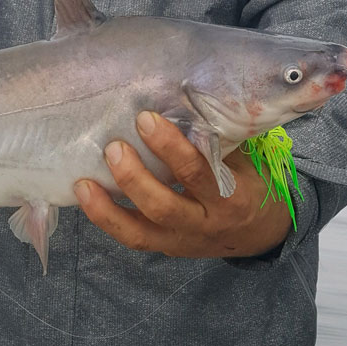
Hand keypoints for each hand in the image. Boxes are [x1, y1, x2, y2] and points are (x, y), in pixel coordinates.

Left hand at [74, 112, 291, 257]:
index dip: (170, 147)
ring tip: (84, 183)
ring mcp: (182, 241)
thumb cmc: (252, 185)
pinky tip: (87, 198)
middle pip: (164, 207)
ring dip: (109, 208)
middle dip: (135, 177)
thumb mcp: (245, 160)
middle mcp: (205, 224)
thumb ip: (216, 138)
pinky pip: (133, 239)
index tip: (147, 119)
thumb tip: (182, 97)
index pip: (198, 173)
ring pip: (140, 232)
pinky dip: (107, 220)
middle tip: (113, 147)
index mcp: (231, 198)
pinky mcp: (166, 248)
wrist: (262, 233)